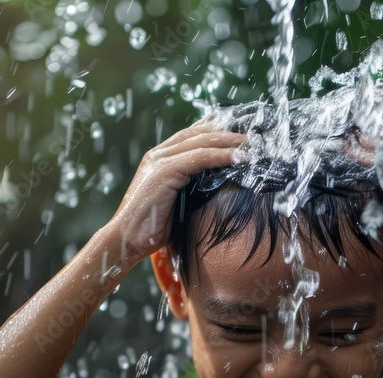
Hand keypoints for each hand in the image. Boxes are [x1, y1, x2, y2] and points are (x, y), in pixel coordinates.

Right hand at [110, 118, 245, 261]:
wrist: (126, 240)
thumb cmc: (151, 229)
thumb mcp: (177, 204)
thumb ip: (192, 190)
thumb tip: (219, 192)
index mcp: (161, 159)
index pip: (194, 136)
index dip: (219, 131)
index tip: (244, 133)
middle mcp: (159, 154)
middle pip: (201, 133)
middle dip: (230, 132)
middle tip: (256, 135)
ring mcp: (160, 160)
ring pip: (202, 141)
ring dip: (231, 141)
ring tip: (254, 144)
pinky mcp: (163, 171)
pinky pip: (199, 157)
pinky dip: (222, 155)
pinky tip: (240, 156)